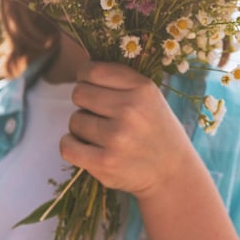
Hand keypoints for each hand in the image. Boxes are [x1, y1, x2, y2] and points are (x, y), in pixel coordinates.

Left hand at [60, 61, 194, 200]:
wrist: (172, 170)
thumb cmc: (153, 127)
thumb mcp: (149, 95)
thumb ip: (119, 80)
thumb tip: (81, 68)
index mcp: (142, 88)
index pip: (92, 70)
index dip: (85, 77)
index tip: (92, 87)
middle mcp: (130, 110)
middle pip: (78, 93)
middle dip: (85, 103)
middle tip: (101, 115)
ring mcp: (117, 138)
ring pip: (74, 120)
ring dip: (83, 127)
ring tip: (103, 135)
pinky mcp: (104, 163)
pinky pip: (67, 146)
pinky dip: (72, 145)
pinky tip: (87, 147)